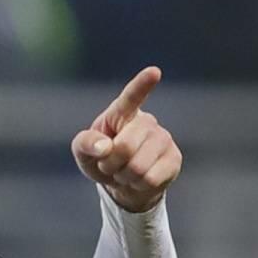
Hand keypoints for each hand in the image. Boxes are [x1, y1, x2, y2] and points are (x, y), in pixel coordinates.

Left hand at [71, 66, 181, 211]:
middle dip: (110, 164)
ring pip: (138, 167)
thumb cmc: (101, 159)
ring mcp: (163, 139)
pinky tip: (139, 179)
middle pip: (125, 147)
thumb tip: (104, 147)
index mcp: (121, 113)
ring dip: (124, 176)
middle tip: (110, 164)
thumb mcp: (83, 152)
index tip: (154, 72)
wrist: (122, 183)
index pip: (131, 97)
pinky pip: (151, 179)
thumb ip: (85, 144)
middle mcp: (146, 122)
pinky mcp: (174, 159)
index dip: (142, 85)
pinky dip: (137, 185)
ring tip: (124, 171)